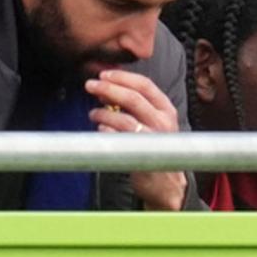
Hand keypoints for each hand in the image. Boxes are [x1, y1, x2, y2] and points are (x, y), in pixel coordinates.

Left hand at [85, 69, 185, 209]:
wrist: (165, 181)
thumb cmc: (153, 146)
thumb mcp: (152, 120)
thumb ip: (134, 103)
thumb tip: (105, 86)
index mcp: (166, 109)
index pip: (145, 85)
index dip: (122, 77)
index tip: (103, 75)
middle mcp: (163, 121)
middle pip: (133, 98)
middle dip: (108, 88)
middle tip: (90, 86)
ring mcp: (154, 139)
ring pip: (124, 118)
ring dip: (102, 113)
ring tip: (93, 114)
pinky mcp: (142, 154)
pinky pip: (118, 138)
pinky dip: (105, 131)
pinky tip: (100, 130)